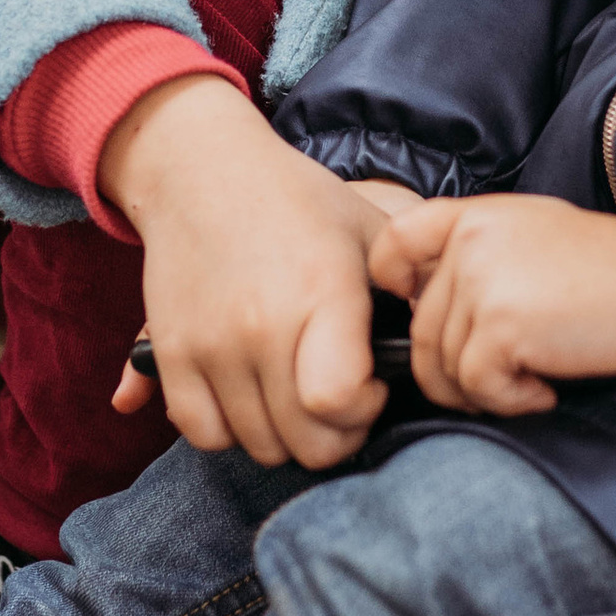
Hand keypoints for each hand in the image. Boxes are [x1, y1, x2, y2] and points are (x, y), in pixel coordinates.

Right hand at [101, 77, 398, 466]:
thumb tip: (443, 336)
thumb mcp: (369, 231)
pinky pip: (202, 432)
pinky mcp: (172, 352)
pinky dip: (230, 430)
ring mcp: (211, 344)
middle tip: (341, 402)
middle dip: (336, 435)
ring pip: (258, 446)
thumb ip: (412, 286)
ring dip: (286, 434)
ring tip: (298, 396)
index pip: (336, 401)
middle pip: (304, 442)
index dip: (365, 412)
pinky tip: (252, 398)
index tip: (373, 387)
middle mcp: (261, 325)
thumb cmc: (297, 201)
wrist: (201, 170)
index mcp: (321, 292)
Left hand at [371, 192, 615, 414]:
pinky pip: (477, 386)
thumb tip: (423, 307)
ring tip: (534, 380)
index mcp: (473, 216)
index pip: (394, 245)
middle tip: (507, 377)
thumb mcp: (533, 235)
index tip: (426, 315)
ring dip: (486, 390)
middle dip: (457, 369)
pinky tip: (546, 390)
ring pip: (443, 365)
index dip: (396, 289)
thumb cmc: (606, 269)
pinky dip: (510, 402)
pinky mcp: (499, 326)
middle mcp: (468, 242)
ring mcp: (480, 282)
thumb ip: (475, 257)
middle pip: (422, 329)